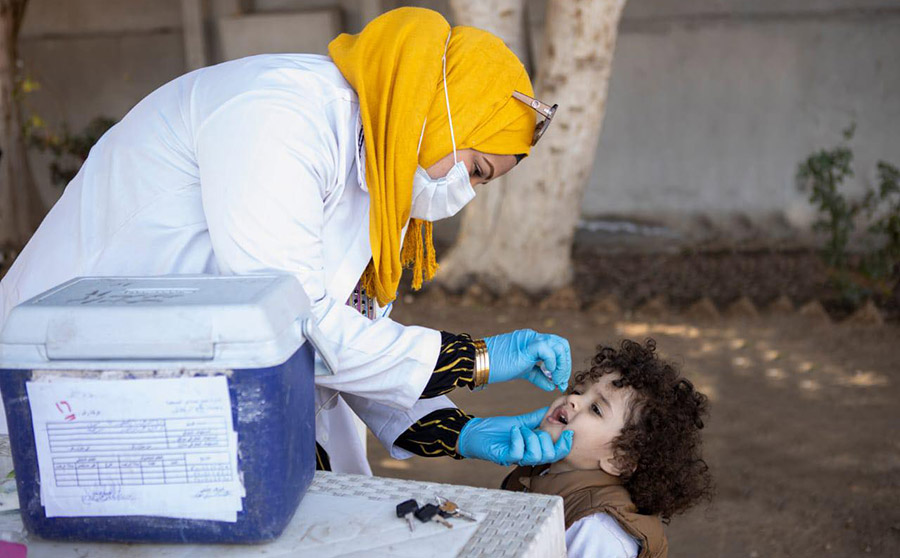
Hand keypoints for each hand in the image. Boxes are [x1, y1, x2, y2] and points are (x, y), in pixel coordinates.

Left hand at [457, 407, 573, 465]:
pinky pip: (518, 453)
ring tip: (521, 429)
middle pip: (549, 456)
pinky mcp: (504, 457)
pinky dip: (518, 438)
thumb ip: (536, 419)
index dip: (565, 446)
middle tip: (530, 428)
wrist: (474, 433)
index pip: (556, 454)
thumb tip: (553, 410)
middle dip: (545, 438)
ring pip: (536, 456)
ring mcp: (516, 458)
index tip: (568, 432)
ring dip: (531, 438)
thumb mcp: (520, 422)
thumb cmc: (496, 430)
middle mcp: (527, 457)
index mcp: (534, 449)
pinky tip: (514, 431)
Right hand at [484, 329, 571, 390]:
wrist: (478, 363)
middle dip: (565, 364)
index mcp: (532, 341)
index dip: (563, 363)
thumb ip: (538, 376)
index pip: (557, 346)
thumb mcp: (523, 371)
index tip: (559, 380)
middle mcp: (533, 337)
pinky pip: (547, 349)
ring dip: (562, 365)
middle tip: (560, 380)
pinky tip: (548, 373)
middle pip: (561, 344)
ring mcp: (530, 339)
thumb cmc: (497, 367)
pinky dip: (552, 362)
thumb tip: (552, 386)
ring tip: (555, 379)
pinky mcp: (526, 346)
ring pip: (558, 345)